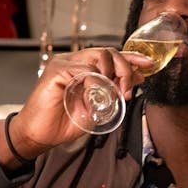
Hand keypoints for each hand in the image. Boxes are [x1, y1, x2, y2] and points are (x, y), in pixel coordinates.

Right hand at [0, 47, 151, 164]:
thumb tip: (134, 81)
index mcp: (83, 68)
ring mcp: (64, 64)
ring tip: (114, 94)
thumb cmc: (63, 122)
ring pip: (100, 56)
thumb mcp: (97, 107)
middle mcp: (74, 61)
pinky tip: (96, 96)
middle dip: (126, 68)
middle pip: (108, 52)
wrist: (39, 135)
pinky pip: (85, 70)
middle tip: (128, 90)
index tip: (148, 65)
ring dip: (113, 75)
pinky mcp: (57, 71)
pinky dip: (96, 83)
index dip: (131, 57)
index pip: (110, 55)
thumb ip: (113, 93)